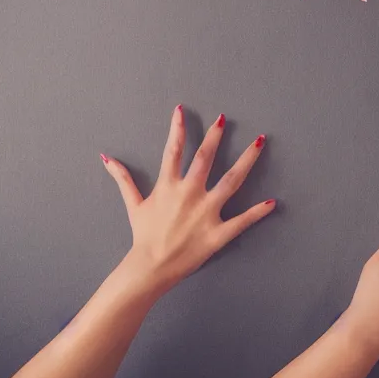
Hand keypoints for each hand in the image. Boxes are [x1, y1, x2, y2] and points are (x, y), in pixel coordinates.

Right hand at [100, 107, 274, 292]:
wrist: (149, 268)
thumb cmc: (143, 235)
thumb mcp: (133, 204)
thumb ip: (122, 178)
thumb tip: (106, 157)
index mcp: (169, 186)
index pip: (173, 150)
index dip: (177, 128)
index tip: (181, 109)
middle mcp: (189, 194)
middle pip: (205, 159)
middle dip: (215, 137)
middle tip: (224, 119)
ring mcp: (206, 213)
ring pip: (231, 181)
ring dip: (247, 160)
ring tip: (259, 142)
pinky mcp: (218, 233)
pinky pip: (241, 221)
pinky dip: (258, 212)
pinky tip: (272, 202)